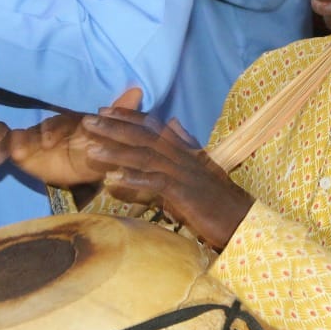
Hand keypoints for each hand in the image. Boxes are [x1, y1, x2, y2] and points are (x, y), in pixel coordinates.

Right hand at [0, 88, 142, 186]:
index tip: (46, 143)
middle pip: (29, 131)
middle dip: (20, 140)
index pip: (55, 126)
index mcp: (65, 124)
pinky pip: (3, 146)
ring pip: (10, 136)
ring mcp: (30, 140)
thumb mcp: (109, 133)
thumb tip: (138, 90)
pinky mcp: (21, 153)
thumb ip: (119, 112)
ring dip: (1, 142)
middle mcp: (45, 130)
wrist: (85, 164)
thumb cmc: (96, 146)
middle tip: (17, 150)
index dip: (50, 133)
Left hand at [79, 112, 254, 248]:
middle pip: (144, 137)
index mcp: (184, 151)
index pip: (153, 127)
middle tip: (88, 121)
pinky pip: (156, 183)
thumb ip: (184, 148)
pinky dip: (134, 180)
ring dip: (116, 152)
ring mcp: (184, 174)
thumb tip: (172, 124)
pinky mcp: (185, 194)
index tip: (104, 110)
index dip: (128, 117)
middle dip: (115, 128)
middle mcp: (183, 157)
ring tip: (91, 149)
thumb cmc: (219, 199)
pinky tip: (114, 179)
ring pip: (145, 157)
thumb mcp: (200, 169)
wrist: (242, 219)